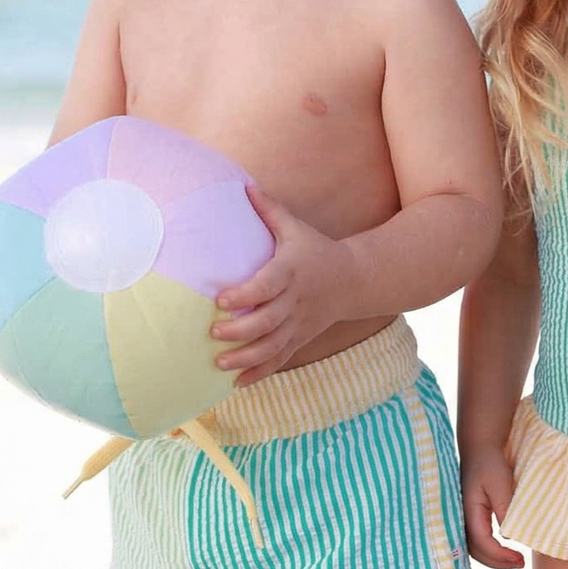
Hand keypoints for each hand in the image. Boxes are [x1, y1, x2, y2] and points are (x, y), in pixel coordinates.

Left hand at [212, 188, 352, 387]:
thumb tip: (243, 186)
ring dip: (247, 358)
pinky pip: (280, 358)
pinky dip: (259, 373)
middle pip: (269, 322)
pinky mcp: (301, 337)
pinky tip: (236, 383)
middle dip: (241, 332)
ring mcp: (300, 323)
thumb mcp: (296, 228)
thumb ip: (269, 210)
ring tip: (220, 363)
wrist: (354, 280)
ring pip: (274, 346)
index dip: (245, 295)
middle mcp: (296, 301)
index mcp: (292, 271)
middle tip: (213, 333)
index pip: (268, 286)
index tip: (220, 300)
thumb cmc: (316, 250)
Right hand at [461, 446, 524, 568]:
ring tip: (515, 560)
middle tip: (520, 563)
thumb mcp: (501, 484)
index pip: (482, 542)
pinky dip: (489, 551)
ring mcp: (464, 518)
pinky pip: (476, 541)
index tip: (519, 558)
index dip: (500, 556)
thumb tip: (509, 536)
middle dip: (498, 562)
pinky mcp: (469, 517)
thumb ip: (505, 509)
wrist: (479, 450)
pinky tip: (504, 550)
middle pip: (476, 551)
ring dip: (494, 559)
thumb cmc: (490, 464)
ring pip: (475, 549)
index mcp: (469, 510)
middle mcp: (462, 518)